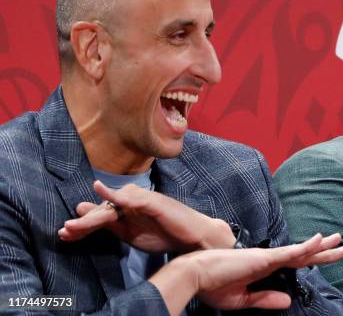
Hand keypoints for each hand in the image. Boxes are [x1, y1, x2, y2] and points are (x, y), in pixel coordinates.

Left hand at [58, 180, 235, 251]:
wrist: (194, 237)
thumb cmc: (166, 234)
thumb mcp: (133, 235)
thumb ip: (112, 226)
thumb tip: (86, 215)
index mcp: (127, 208)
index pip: (101, 214)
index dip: (83, 224)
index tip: (66, 235)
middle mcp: (133, 199)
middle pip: (103, 209)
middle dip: (84, 222)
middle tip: (65, 231)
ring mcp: (142, 198)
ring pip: (112, 205)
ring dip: (93, 216)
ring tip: (74, 225)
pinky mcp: (152, 201)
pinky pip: (131, 198)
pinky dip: (116, 194)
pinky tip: (101, 190)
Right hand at [151, 233, 342, 314]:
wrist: (195, 276)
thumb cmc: (213, 286)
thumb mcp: (243, 299)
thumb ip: (265, 299)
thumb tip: (287, 300)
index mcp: (264, 268)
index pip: (294, 262)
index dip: (311, 257)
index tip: (326, 255)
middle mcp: (268, 259)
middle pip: (302, 253)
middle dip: (324, 250)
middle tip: (342, 244)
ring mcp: (266, 257)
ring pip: (300, 250)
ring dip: (321, 246)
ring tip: (338, 241)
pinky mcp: (262, 258)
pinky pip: (287, 253)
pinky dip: (304, 247)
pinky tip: (318, 242)